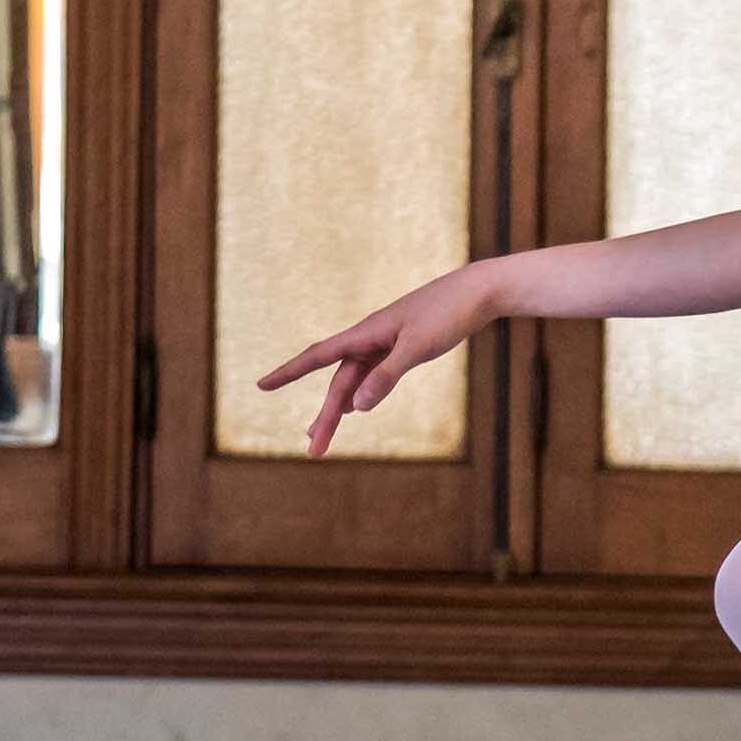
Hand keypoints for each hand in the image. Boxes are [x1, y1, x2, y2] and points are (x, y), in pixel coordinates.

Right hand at [257, 259, 500, 457]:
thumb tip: (356, 407)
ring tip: (320, 436)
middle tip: (314, 449)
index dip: (288, 372)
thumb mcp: (417, 347)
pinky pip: (373, 374)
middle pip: (340, 382)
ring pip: (354, 381)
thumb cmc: (449, 314)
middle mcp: (370, 338)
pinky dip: (361, 393)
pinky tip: (356, 407)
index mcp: (366, 333)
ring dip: (338, 408)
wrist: (479, 291)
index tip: (261, 385)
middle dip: (326, 415)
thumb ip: (387, 376)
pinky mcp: (403, 346)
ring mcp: (386, 343)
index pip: (318, 357)